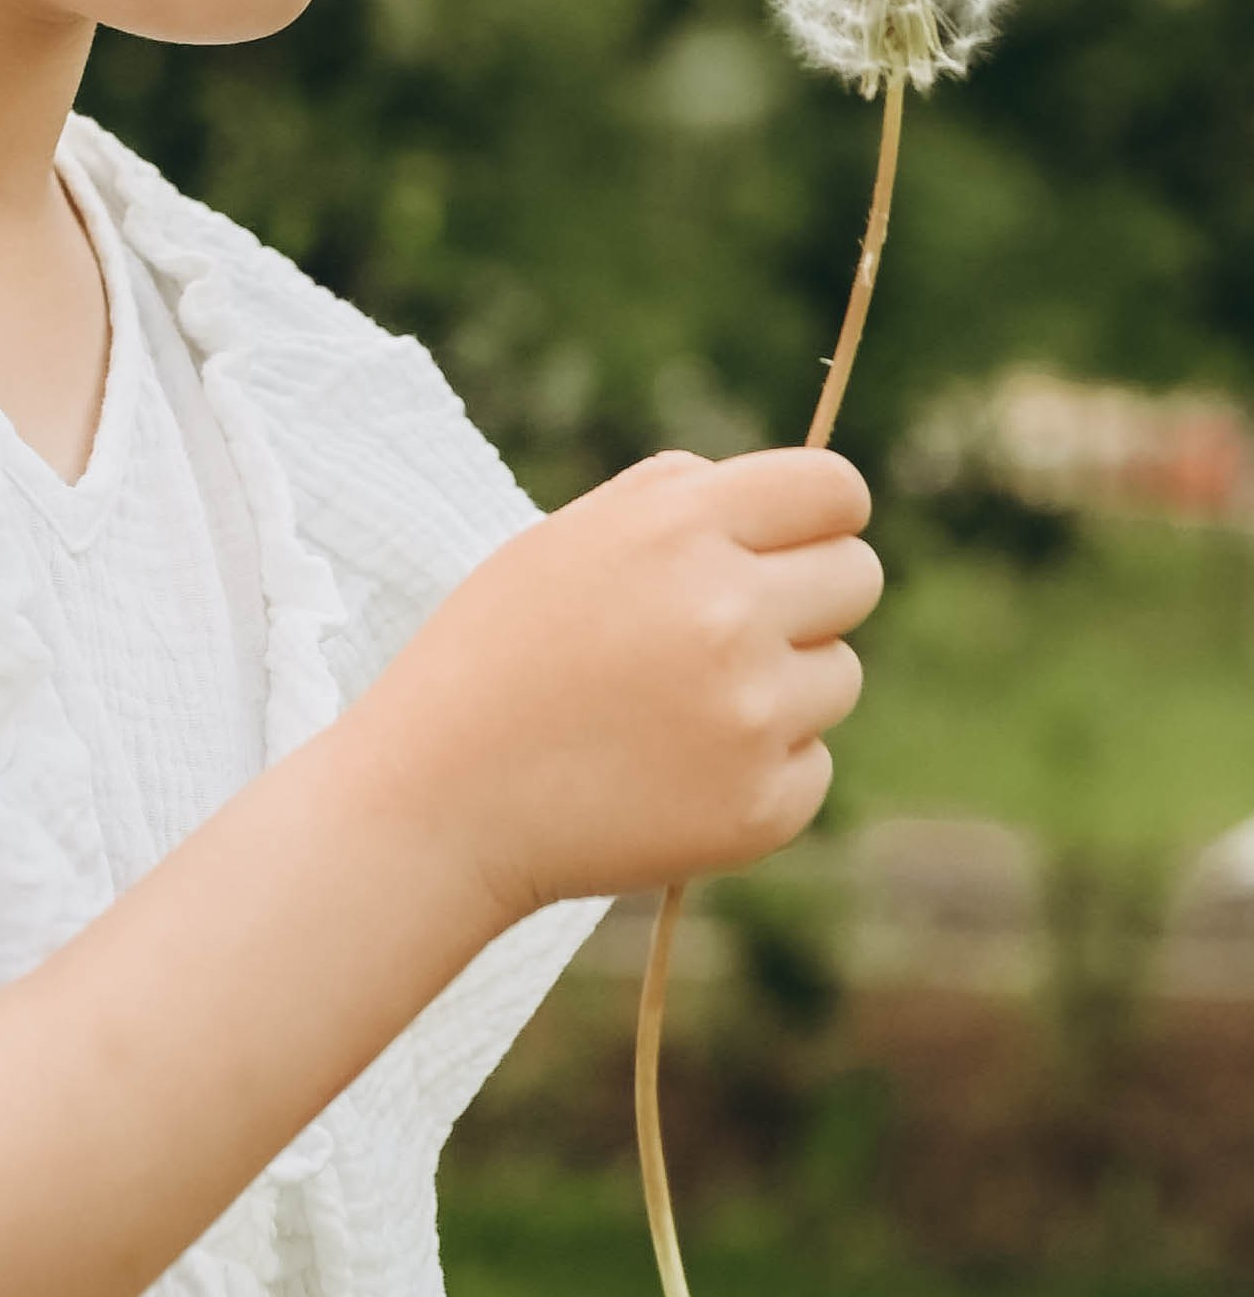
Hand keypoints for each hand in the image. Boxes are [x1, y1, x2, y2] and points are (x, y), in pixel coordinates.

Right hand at [396, 448, 880, 923]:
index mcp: (678, 528)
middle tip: (727, 635)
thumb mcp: (565, 540)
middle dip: (809, 598)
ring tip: (674, 712)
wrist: (437, 803)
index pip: (835, 489)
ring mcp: (752, 715)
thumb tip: (786, 500)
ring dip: (782, 688)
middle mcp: (728, 612)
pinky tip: (670, 776)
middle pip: (859, 577)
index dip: (823, 515)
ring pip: (839, 676)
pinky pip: (813, 766)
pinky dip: (758, 772)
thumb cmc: (494, 658)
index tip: (798, 544)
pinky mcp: (764, 806)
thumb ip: (677, 502)